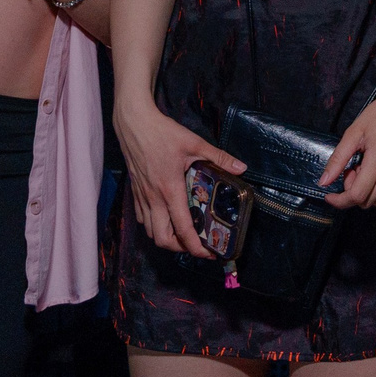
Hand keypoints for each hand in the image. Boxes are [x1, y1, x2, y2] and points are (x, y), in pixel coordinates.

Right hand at [116, 99, 246, 259]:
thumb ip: (219, 157)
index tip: (208, 253)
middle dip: (179, 248)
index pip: (182, 228)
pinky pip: (142, 219)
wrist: (134, 124)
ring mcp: (142, 197)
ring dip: (166, 238)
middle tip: (196, 244)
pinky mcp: (136, 192)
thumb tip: (241, 168)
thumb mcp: (195, 143)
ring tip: (184, 234)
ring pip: (150, 232)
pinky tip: (167, 217)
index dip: (195, 246)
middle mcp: (153, 198)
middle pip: (162, 239)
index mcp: (170, 190)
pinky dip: (154, 226)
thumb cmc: (163, 133)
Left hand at [322, 67, 375, 209]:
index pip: (357, 195)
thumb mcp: (354, 132)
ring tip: (367, 171)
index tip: (330, 195)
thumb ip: (337, 159)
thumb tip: (323, 182)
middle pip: (368, 201)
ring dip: (368, 193)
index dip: (340, 200)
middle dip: (353, 191)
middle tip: (353, 169)